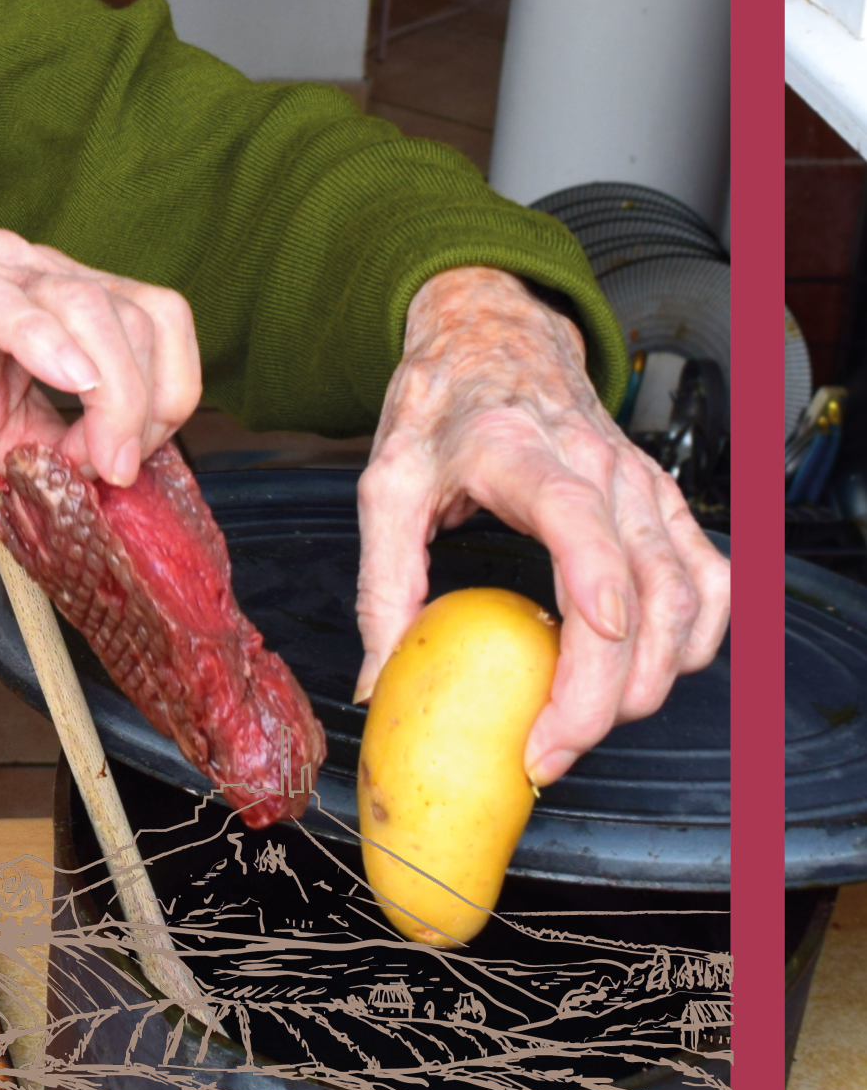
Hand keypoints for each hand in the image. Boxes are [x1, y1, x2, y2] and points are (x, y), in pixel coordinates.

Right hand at [0, 229, 202, 478]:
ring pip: (87, 307)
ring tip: (94, 458)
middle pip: (138, 313)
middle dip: (150, 402)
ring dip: (113, 392)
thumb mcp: (0, 433)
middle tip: (117, 469)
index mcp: (48, 295)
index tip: (139, 460)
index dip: (171, 391)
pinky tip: (66, 380)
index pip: (154, 319)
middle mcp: (24, 269)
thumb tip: (122, 479)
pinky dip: (47, 341)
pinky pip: (2, 304)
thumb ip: (63, 443)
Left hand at [353, 266, 727, 784]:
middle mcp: (597, 466)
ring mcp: (643, 484)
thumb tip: (380, 682)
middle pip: (640, 587)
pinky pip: (710, 584)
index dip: (594, 588)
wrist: (494, 337)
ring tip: (584, 727)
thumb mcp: (384, 485)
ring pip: (686, 597)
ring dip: (651, 679)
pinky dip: (694, 644)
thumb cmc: (440, 408)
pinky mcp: (666, 503)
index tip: (588, 659)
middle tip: (547, 752)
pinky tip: (651, 676)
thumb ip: (383, 585)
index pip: (575, 519)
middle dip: (606, 689)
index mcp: (516, 450)